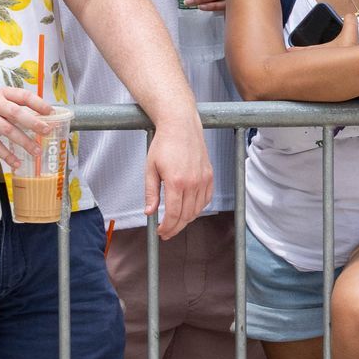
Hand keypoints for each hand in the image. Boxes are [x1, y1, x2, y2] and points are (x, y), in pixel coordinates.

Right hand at [0, 86, 51, 171]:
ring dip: (24, 142)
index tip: (51, 112)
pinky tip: (17, 162)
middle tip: (47, 131)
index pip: (24, 96)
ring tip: (37, 151)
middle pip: (16, 113)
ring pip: (8, 131)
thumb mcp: (0, 99)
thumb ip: (18, 105)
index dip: (38, 104)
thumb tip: (44, 116)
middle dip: (33, 123)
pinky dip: (7, 155)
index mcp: (3, 93)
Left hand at [142, 114, 211, 237]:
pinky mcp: (210, 175)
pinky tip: (189, 209)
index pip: (173, 214)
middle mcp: (193, 182)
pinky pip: (207, 199)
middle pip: (186, 215)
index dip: (167, 227)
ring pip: (198, 209)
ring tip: (176, 222)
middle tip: (166, 232)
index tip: (160, 231)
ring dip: (187, 219)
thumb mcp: (150, 169)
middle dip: (176, 227)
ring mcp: (204, 179)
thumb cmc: (164, 144)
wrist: (181, 126)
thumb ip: (151, 193)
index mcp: (176, 182)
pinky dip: (198, 208)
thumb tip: (149, 212)